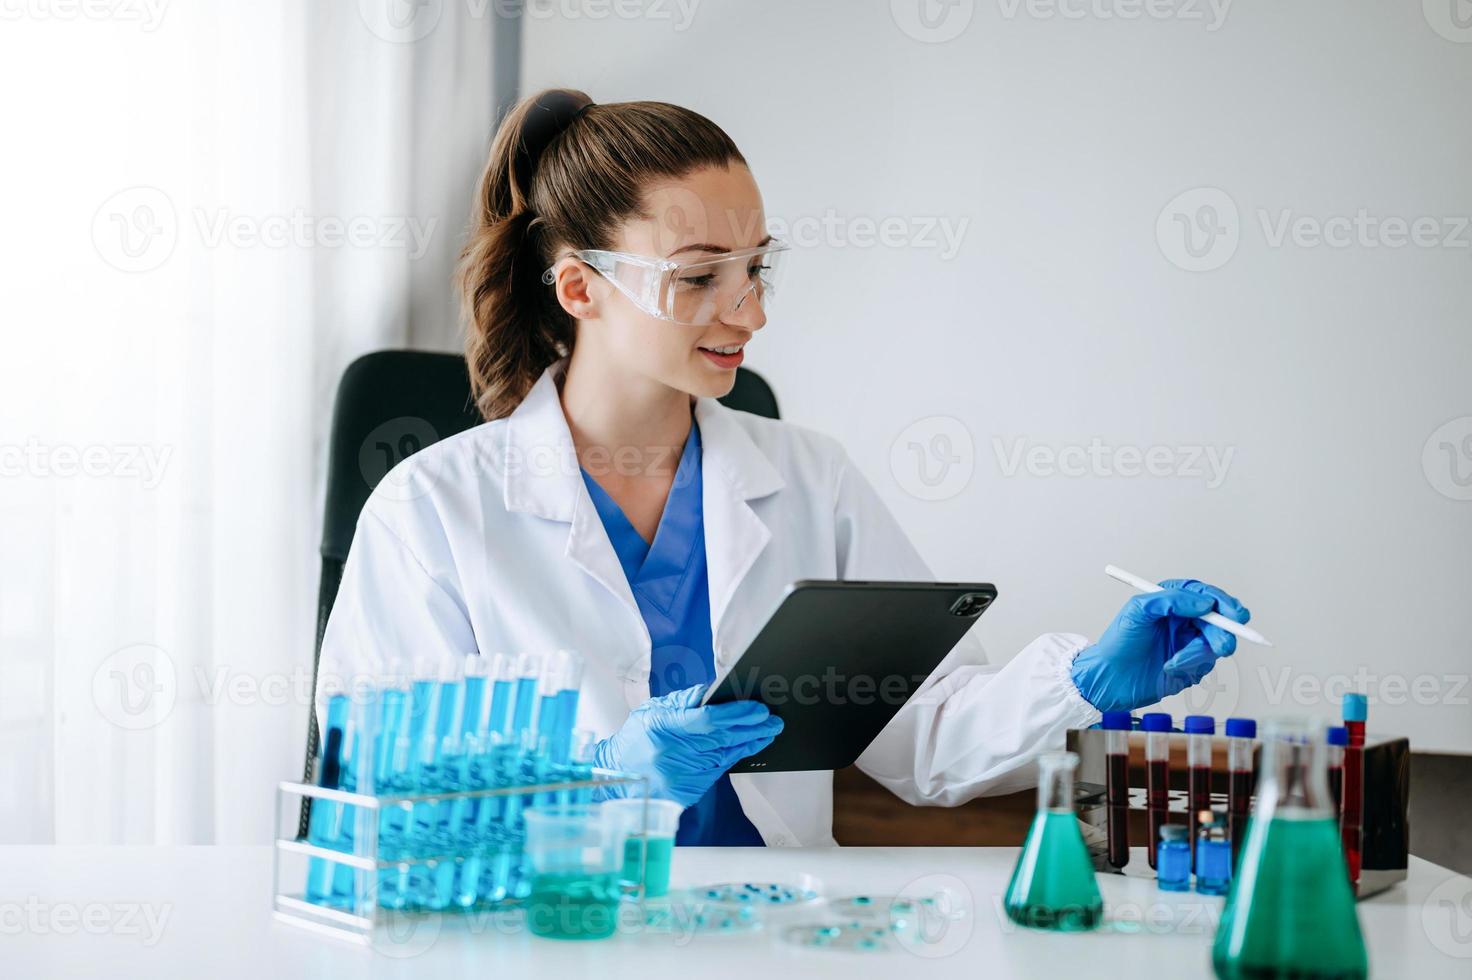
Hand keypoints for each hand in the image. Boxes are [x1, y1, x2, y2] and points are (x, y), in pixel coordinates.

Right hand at [593, 685, 782, 806]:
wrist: (617, 776)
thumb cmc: (634, 740)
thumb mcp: (651, 710)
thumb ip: (682, 701)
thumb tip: (710, 692)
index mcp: (663, 728)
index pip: (706, 720)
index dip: (735, 714)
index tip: (756, 708)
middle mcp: (673, 753)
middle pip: (722, 738)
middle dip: (751, 728)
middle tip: (772, 719)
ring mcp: (681, 775)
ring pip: (724, 754)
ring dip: (750, 742)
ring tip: (769, 730)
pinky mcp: (687, 790)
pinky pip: (718, 770)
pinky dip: (735, 756)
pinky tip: (749, 746)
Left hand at [1070, 578, 1249, 712]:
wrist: (1109, 678)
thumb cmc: (1118, 642)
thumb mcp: (1138, 610)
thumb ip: (1171, 600)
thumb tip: (1204, 603)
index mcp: (1173, 602)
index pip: (1206, 596)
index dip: (1224, 603)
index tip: (1234, 613)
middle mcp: (1184, 620)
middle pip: (1219, 620)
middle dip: (1224, 633)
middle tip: (1222, 646)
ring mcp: (1189, 643)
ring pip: (1215, 644)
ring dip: (1197, 654)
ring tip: (1174, 660)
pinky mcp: (1190, 665)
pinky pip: (1205, 664)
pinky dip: (1190, 666)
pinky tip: (1170, 667)